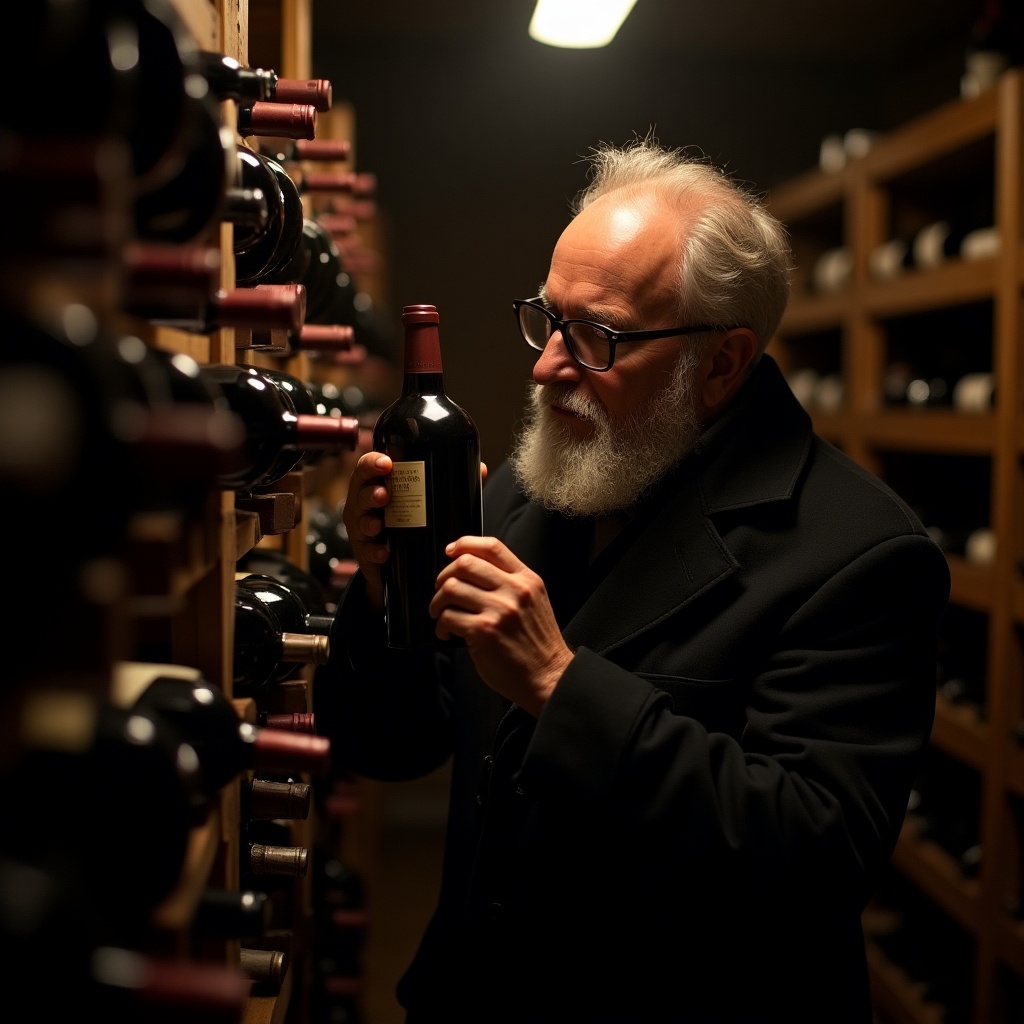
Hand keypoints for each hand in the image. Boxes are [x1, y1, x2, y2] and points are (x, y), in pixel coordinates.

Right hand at [340, 457, 488, 612]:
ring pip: (358, 520)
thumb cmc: (412, 521)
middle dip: (370, 492)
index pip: (368, 467)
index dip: (373, 462)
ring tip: (378, 524)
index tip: (387, 463)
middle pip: (359, 491)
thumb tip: (481, 469)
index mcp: (379, 484)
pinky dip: (374, 551)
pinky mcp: (365, 552)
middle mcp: (365, 504)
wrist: (401, 562)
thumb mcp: (427, 501)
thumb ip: (452, 485)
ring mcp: (362, 528)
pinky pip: (365, 551)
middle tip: (384, 495)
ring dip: (368, 521)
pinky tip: (384, 552)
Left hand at [430, 535, 572, 715]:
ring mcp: (499, 610)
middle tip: (441, 591)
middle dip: (444, 576)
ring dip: (438, 602)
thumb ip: (510, 583)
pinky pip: (449, 616)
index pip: (491, 546)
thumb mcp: (534, 602)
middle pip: (465, 564)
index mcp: (527, 580)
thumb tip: (472, 570)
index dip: (465, 544)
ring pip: (451, 588)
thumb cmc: (537, 644)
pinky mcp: (484, 631)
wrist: (548, 676)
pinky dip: (441, 625)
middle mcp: (514, 590)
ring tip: (441, 614)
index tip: (451, 551)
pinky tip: (447, 632)